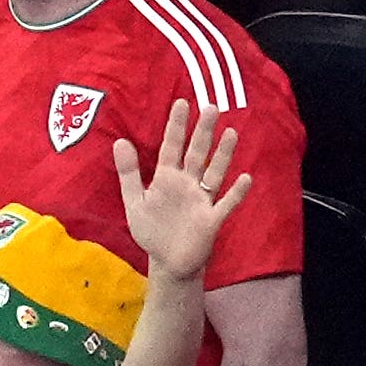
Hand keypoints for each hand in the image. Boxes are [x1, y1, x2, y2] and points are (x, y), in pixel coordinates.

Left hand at [114, 107, 247, 287]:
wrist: (168, 262)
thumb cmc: (152, 230)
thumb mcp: (134, 201)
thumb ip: (128, 173)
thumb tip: (119, 141)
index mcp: (167, 178)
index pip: (171, 146)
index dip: (176, 126)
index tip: (181, 102)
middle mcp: (187, 184)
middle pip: (196, 153)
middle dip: (203, 131)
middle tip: (211, 107)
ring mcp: (201, 200)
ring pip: (214, 172)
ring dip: (222, 154)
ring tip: (231, 133)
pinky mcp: (212, 220)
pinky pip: (226, 204)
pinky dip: (236, 192)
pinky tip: (246, 177)